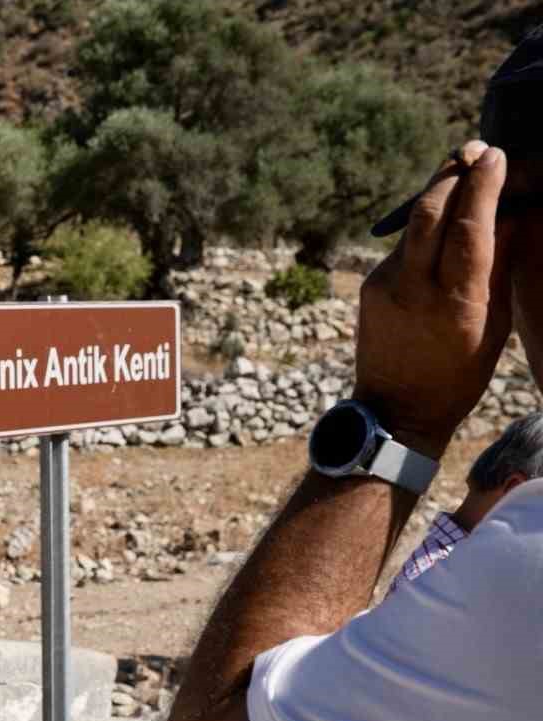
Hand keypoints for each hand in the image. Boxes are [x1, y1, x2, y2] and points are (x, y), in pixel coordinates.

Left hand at [354, 140, 516, 456]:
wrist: (396, 409)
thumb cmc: (460, 373)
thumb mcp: (495, 324)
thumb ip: (500, 266)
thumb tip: (511, 213)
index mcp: (455, 302)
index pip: (468, 227)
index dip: (483, 186)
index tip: (496, 155)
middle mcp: (414, 288)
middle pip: (430, 214)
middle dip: (453, 175)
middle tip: (476, 150)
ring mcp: (385, 286)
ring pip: (414, 226)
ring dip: (438, 193)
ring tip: (463, 169)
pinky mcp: (369, 287)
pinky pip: (402, 246)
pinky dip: (424, 226)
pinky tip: (442, 216)